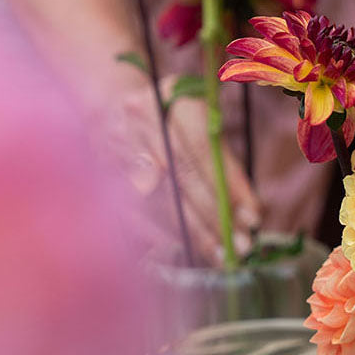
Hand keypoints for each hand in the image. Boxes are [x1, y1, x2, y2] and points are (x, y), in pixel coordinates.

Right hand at [114, 79, 262, 264]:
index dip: (229, 186)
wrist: (111, 104)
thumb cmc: (173, 117)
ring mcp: (116, 148)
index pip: (204, 150)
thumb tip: (248, 208)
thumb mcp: (203, 119)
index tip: (253, 216)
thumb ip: (222, 158)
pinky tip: (186, 251)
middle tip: (241, 245)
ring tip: (221, 255)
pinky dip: (162, 236)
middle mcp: (141, 122)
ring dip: (193, 232)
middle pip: (181, 177)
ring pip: (158, 201)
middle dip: (215, 216)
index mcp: (172, 100)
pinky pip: (133, 213)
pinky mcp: (100, 175)